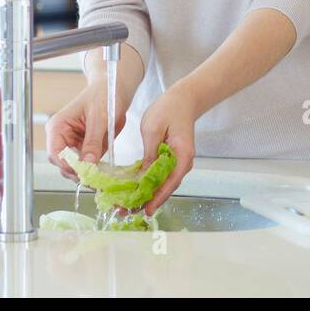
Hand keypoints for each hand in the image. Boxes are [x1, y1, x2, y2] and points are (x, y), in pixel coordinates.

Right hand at [44, 55, 133, 183]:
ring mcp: (74, 145)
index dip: (67, 165)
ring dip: (86, 174)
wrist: (114, 90)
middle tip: (94, 178)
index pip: (55, 153)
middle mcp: (62, 138)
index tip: (82, 172)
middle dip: (77, 173)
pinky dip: (93, 171)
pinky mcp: (85, 149)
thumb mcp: (99, 119)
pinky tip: (103, 173)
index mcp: (58, 127)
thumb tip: (87, 164)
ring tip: (100, 178)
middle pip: (62, 165)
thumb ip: (92, 142)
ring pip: (74, 169)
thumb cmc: (103, 96)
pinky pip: (86, 166)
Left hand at [138, 82, 198, 215]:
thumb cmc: (169, 109)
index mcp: (183, 155)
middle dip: (147, 201)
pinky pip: (161, 177)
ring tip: (126, 205)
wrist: (183, 99)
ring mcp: (178, 162)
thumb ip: (149, 154)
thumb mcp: (153, 129)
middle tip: (126, 211)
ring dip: (146, 195)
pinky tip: (134, 190)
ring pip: (163, 185)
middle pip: (166, 188)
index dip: (157, 197)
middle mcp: (183, 163)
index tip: (145, 209)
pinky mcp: (172, 160)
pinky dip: (149, 185)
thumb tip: (142, 177)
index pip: (170, 182)